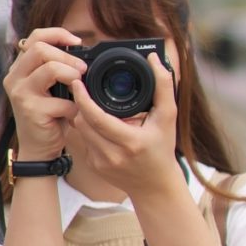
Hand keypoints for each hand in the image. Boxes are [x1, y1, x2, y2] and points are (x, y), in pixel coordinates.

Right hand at [4, 26, 85, 159]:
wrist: (38, 148)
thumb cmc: (49, 116)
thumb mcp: (51, 86)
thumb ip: (57, 67)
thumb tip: (82, 50)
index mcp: (19, 67)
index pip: (35, 37)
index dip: (58, 34)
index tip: (78, 41)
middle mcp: (14, 77)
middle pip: (41, 49)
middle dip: (68, 56)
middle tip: (83, 69)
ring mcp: (20, 93)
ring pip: (50, 68)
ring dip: (72, 75)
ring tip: (79, 86)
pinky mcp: (30, 110)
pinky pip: (61, 100)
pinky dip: (74, 107)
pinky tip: (74, 114)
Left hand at [66, 40, 183, 200]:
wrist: (155, 186)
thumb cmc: (162, 149)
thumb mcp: (168, 117)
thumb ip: (163, 86)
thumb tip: (153, 59)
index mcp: (130, 142)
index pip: (97, 118)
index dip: (83, 99)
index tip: (78, 82)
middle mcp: (112, 155)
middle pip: (82, 123)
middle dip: (80, 103)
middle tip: (82, 87)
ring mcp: (100, 163)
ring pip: (79, 131)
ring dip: (82, 115)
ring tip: (89, 102)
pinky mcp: (94, 167)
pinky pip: (83, 141)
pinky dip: (87, 128)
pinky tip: (96, 122)